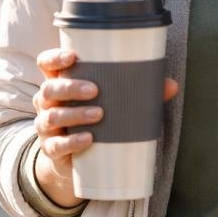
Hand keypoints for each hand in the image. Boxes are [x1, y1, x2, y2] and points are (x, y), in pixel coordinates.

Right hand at [32, 47, 178, 207]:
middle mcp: (48, 103)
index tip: (72, 57)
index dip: (54, 58)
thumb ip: (140, 93)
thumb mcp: (112, 103)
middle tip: (95, 90)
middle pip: (49, 89)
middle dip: (70, 87)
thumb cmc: (95, 120)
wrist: (77, 159)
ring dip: (75, 114)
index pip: (46, 64)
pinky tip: (88, 139)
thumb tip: (171, 85)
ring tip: (99, 114)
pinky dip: (72, 142)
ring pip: (51, 117)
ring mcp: (46, 127)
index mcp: (60, 83)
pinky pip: (56, 146)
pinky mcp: (51, 150)